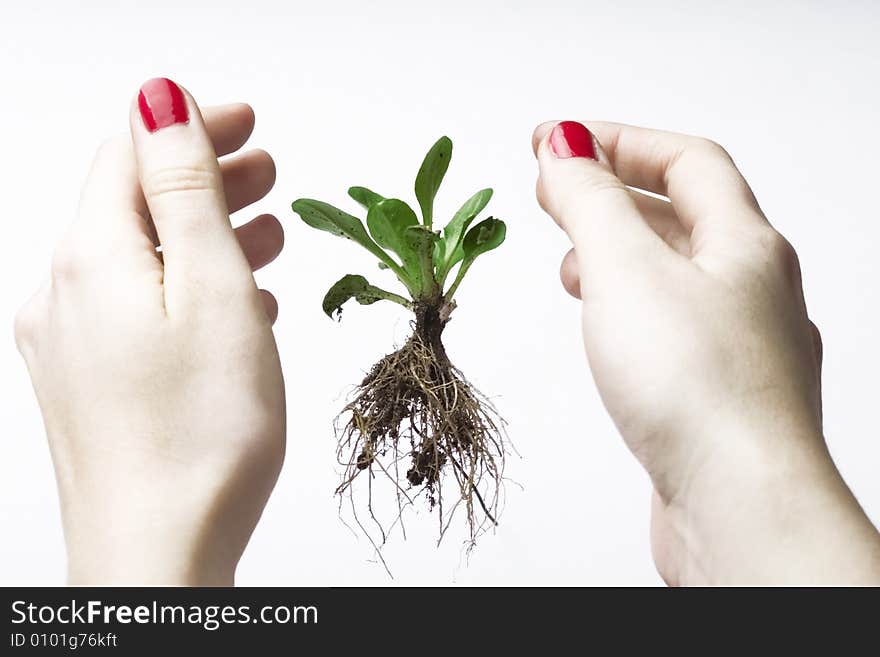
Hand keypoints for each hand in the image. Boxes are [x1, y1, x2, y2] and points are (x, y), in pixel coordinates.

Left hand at [14, 79, 285, 584]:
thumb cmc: (199, 436)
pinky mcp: (94, 387)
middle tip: (266, 171)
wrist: (158, 559)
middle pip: (134, 206)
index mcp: (92, 260)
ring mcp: (74, 347)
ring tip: (266, 234)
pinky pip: (140, 311)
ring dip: (202, 235)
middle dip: (202, 177)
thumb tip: (160, 102)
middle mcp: (66, 297)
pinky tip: (234, 308)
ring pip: (142, 261)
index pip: (131, 155)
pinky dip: (189, 290)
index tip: (247, 121)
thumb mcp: (211, 288)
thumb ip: (185, 191)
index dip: (189, 125)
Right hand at [533, 120, 879, 584]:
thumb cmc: (698, 392)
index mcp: (747, 245)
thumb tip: (566, 147)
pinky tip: (605, 330)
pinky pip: (673, 329)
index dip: (618, 141)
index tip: (555, 142)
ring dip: (620, 254)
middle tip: (553, 191)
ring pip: (678, 276)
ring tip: (571, 261)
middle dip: (612, 195)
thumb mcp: (627, 270)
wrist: (738, 506)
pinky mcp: (715, 396)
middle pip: (684, 215)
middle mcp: (754, 291)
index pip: (687, 160)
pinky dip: (630, 310)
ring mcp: (739, 346)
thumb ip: (591, 202)